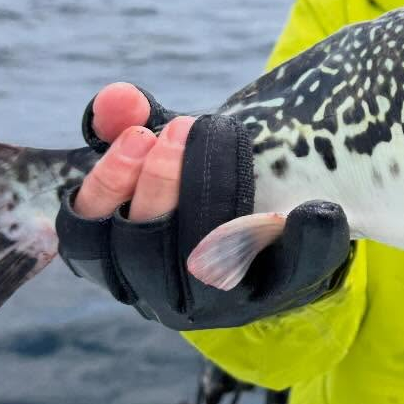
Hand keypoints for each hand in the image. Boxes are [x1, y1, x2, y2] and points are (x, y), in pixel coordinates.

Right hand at [55, 83, 352, 329]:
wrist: (282, 221)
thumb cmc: (204, 183)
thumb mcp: (164, 150)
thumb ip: (132, 122)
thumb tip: (117, 99)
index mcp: (118, 264)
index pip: (87, 240)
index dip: (106, 188)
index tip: (136, 136)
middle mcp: (161, 296)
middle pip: (142, 256)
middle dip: (158, 187)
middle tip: (178, 129)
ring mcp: (221, 304)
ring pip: (205, 270)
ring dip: (213, 201)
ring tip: (226, 141)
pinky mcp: (280, 296)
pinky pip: (290, 274)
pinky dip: (306, 241)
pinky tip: (316, 207)